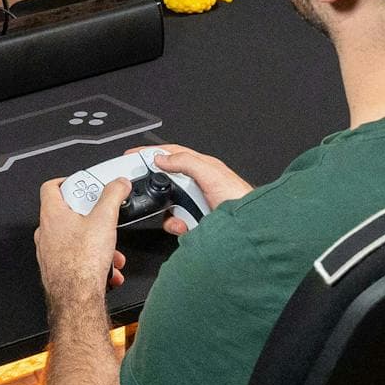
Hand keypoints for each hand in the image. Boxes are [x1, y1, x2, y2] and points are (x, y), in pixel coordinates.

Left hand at [36, 176, 131, 309]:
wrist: (76, 299)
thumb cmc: (81, 263)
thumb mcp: (104, 220)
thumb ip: (113, 196)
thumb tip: (118, 183)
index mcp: (52, 215)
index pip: (51, 187)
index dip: (67, 182)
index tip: (83, 184)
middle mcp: (46, 232)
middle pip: (68, 214)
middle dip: (92, 218)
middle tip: (104, 220)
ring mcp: (49, 252)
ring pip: (75, 239)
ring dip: (96, 243)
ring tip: (111, 251)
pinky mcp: (56, 269)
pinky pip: (76, 258)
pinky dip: (92, 260)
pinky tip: (107, 269)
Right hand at [126, 145, 252, 234]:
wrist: (252, 232)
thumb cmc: (241, 200)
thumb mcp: (212, 174)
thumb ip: (186, 162)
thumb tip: (162, 158)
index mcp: (203, 167)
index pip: (172, 154)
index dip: (151, 153)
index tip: (133, 156)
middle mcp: (198, 184)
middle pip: (167, 181)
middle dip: (159, 190)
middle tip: (150, 195)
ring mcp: (196, 204)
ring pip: (169, 205)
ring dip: (171, 214)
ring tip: (181, 216)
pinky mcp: (195, 222)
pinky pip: (176, 222)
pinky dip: (177, 226)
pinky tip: (186, 227)